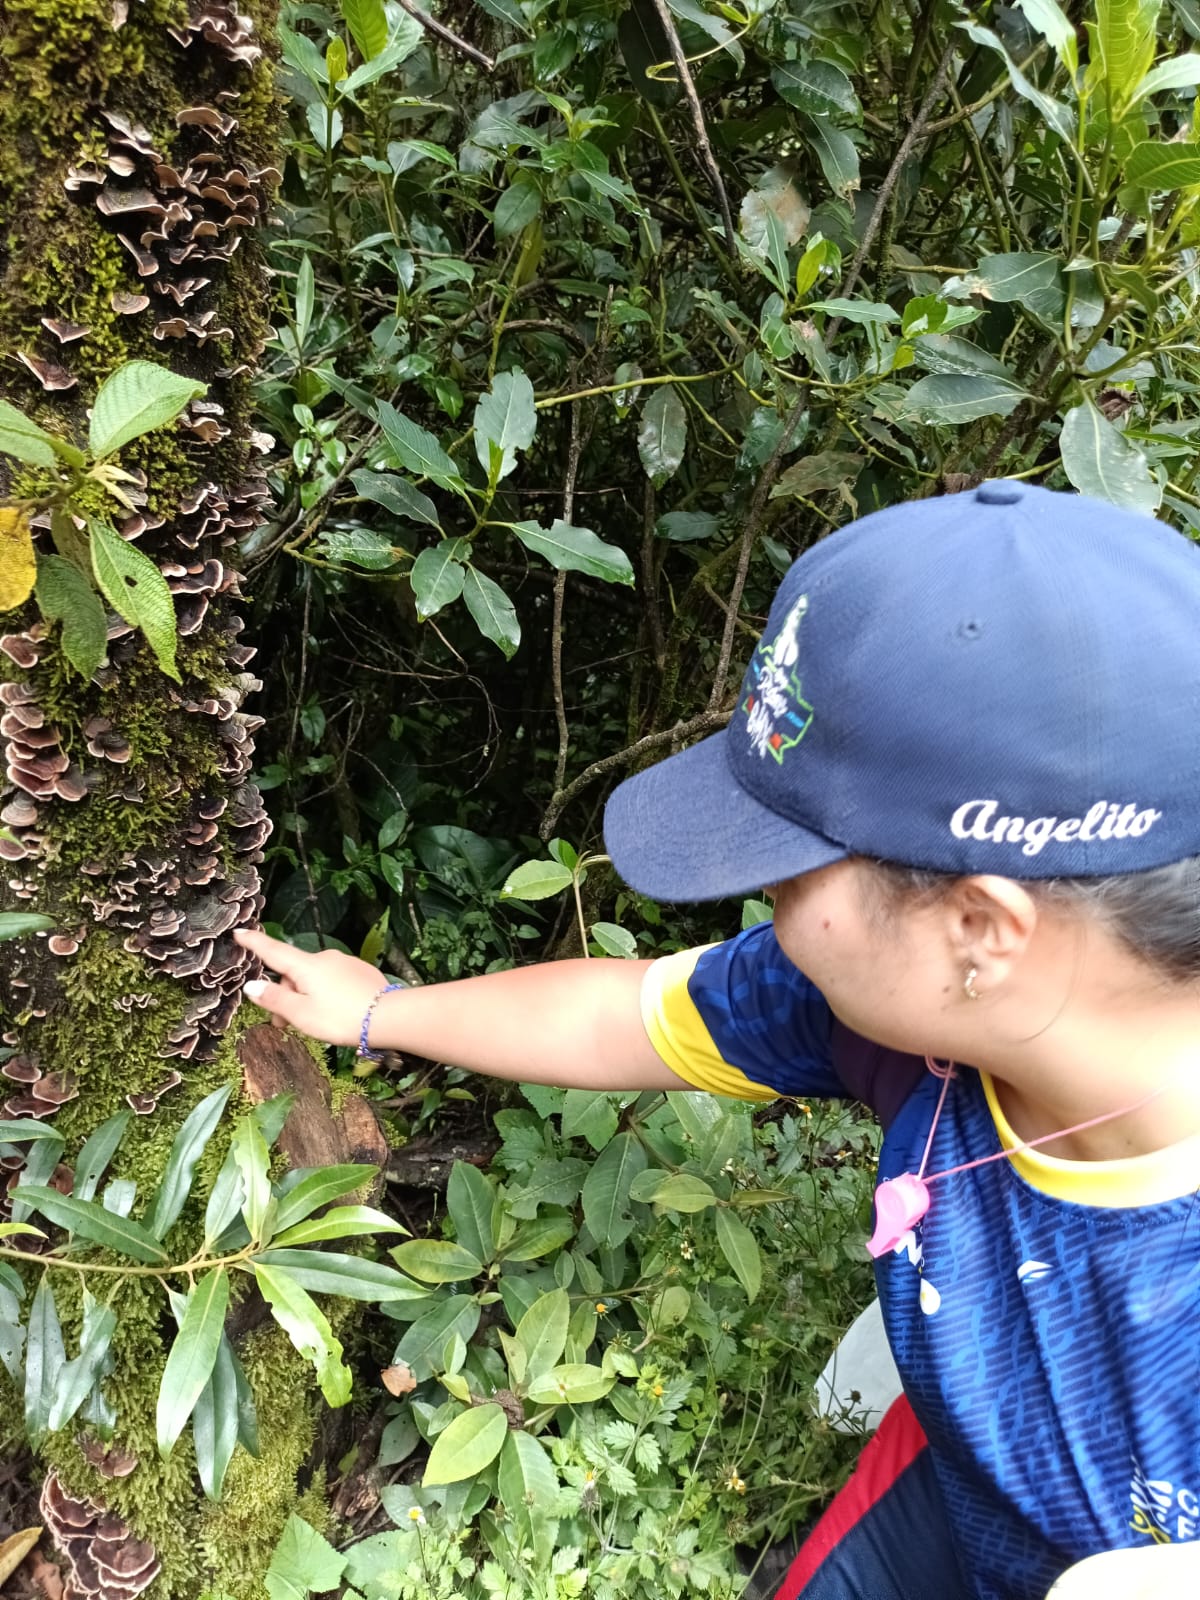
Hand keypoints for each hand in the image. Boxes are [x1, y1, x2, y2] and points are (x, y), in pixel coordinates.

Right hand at [234, 927, 386, 1047]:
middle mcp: (325, 958)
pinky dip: (326, 994)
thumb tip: (252, 985)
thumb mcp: (302, 1014)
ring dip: (306, 997)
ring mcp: (345, 963)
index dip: (254, 943)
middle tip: (285, 1024)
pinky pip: (333, 980)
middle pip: (294, 973)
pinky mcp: (361, 971)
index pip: (273, 951)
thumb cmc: (341, 1018)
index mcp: (306, 966)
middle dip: (285, 995)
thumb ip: (274, 1000)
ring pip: (314, 978)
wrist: (390, 1016)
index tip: (239, 932)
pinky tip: (335, 1013)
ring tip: (313, 1024)